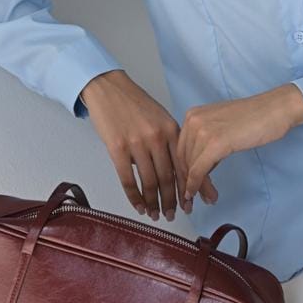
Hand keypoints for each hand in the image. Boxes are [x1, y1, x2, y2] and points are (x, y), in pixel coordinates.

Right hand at [79, 70, 205, 221]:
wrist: (109, 88)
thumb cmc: (135, 104)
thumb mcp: (160, 118)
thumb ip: (170, 142)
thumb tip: (177, 170)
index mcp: (171, 129)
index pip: (185, 164)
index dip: (190, 187)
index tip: (193, 202)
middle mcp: (157, 137)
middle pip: (168, 177)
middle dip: (173, 201)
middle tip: (175, 215)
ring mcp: (137, 143)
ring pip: (149, 182)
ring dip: (154, 203)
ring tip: (157, 215)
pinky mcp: (117, 148)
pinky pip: (128, 180)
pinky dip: (135, 197)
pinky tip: (140, 207)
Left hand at [80, 73, 302, 221]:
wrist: (275, 109)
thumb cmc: (255, 118)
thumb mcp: (222, 128)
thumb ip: (207, 143)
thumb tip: (200, 169)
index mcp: (192, 115)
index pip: (180, 149)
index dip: (182, 172)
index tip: (185, 188)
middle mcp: (192, 121)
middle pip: (182, 160)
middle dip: (186, 183)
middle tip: (192, 200)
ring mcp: (203, 131)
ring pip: (190, 168)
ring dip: (196, 188)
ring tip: (207, 199)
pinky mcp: (215, 143)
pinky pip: (199, 170)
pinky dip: (198, 186)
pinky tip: (204, 195)